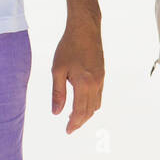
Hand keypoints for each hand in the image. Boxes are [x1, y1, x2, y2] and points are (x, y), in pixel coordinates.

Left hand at [51, 17, 103, 133]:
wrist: (85, 28)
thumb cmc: (68, 47)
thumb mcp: (57, 69)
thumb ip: (57, 92)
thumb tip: (56, 113)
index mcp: (84, 84)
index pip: (79, 111)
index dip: (73, 123)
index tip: (67, 131)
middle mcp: (96, 84)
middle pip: (89, 111)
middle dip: (80, 122)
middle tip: (70, 128)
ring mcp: (101, 79)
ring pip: (96, 104)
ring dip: (87, 114)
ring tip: (75, 118)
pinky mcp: (102, 74)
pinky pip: (99, 95)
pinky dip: (92, 104)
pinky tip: (83, 103)